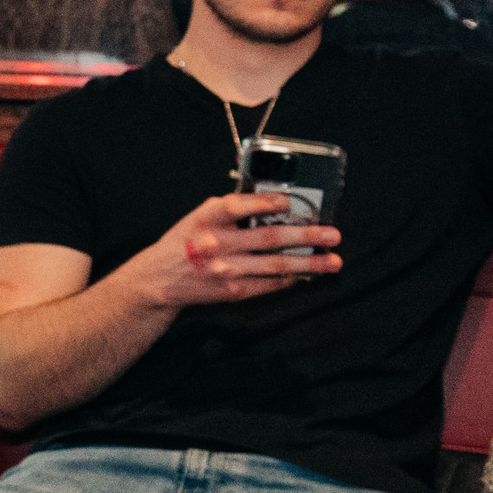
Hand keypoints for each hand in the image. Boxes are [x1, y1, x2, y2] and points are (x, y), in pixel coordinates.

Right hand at [115, 192, 341, 308]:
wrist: (159, 280)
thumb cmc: (184, 242)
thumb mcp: (198, 217)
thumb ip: (229, 210)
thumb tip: (272, 203)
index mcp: (206, 220)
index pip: (237, 207)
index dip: (265, 203)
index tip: (289, 201)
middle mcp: (217, 245)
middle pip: (269, 238)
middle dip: (306, 236)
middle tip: (333, 234)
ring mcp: (227, 270)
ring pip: (277, 265)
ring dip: (309, 263)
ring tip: (333, 260)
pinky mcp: (234, 291)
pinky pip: (270, 284)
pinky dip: (291, 278)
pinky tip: (308, 273)